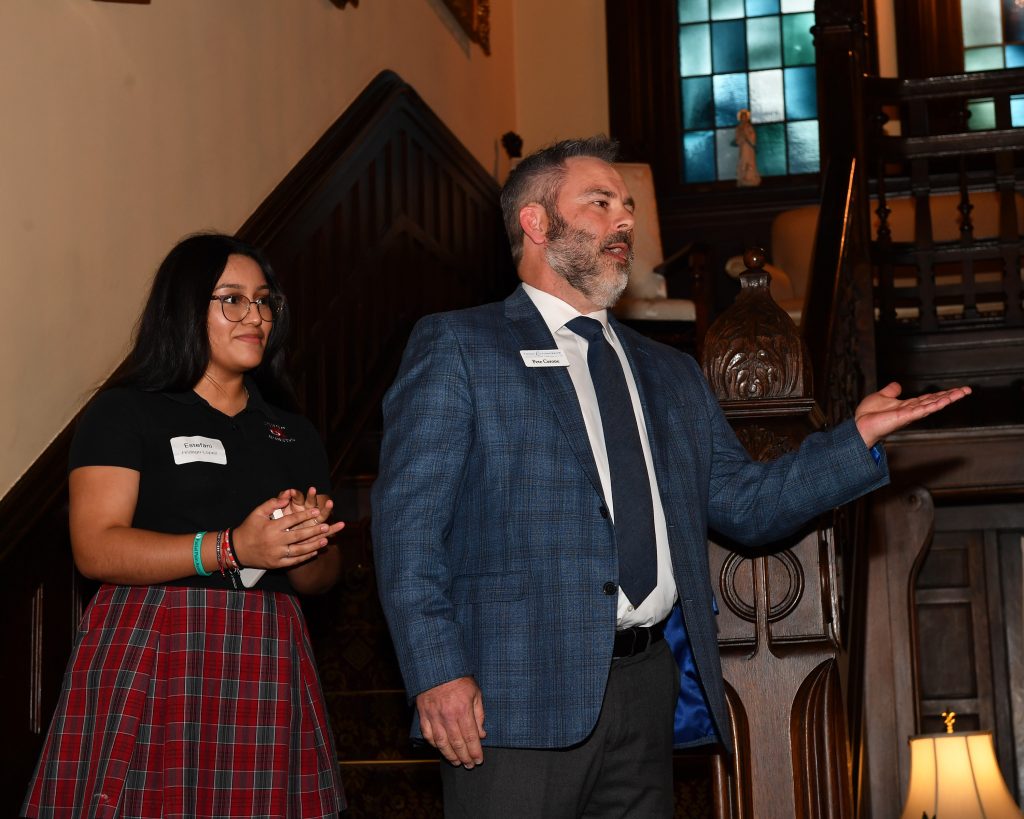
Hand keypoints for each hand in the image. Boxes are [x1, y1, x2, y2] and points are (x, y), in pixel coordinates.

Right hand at [231, 494, 343, 569]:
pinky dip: (304, 557)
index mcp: (271, 527)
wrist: (237, 549)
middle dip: (314, 531)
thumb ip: (272, 503)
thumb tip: (287, 496)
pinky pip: (293, 561)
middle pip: (298, 535)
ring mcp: (276, 554)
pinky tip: (314, 552)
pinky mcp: (276, 564)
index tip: (317, 511)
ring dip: (313, 545)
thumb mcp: (257, 512)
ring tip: (325, 540)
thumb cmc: (249, 528)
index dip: (305, 515)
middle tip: (326, 526)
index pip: (292, 520)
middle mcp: (275, 541)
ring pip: (299, 550)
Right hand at [416, 676, 486, 767]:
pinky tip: (440, 749)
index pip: (471, 737)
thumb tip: (482, 734)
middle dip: (465, 757)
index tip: (479, 760)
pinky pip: (428, 734)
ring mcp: (434, 716)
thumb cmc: (459, 679)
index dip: (475, 751)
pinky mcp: (423, 714)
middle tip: (469, 765)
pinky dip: (434, 744)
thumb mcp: (475, 693)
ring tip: (456, 762)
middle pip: (457, 743)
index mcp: (463, 710)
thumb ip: (479, 715)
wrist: (437, 667)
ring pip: (442, 743)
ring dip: (450, 755)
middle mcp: (448, 716)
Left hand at [855, 382, 971, 446]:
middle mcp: (912, 410)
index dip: (942, 394)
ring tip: (962, 392)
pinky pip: (923, 409)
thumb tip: (897, 385)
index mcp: (908, 406)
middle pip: (935, 401)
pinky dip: (934, 404)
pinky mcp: (905, 416)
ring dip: (948, 399)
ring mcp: (910, 414)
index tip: (956, 389)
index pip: (929, 398)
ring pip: (933, 404)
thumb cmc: (868, 415)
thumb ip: (891, 391)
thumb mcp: (881, 397)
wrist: (859, 425)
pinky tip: (945, 401)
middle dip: (951, 395)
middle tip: (967, 390)